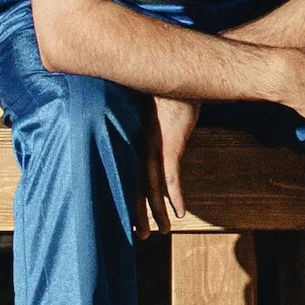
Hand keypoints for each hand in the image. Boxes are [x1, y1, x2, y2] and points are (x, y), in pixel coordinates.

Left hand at [137, 94, 200, 235]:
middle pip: (134, 187)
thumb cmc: (161, 85)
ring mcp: (155, 147)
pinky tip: (179, 213)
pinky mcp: (171, 144)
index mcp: (131, 141)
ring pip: (152, 188)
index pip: (126, 175)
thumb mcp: (148, 105)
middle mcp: (139, 147)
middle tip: (138, 236)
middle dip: (137, 214)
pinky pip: (172, 177)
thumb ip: (143, 120)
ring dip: (157, 212)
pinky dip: (175, 197)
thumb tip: (142, 122)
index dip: (126, 198)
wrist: (174, 69)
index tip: (127, 216)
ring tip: (160, 231)